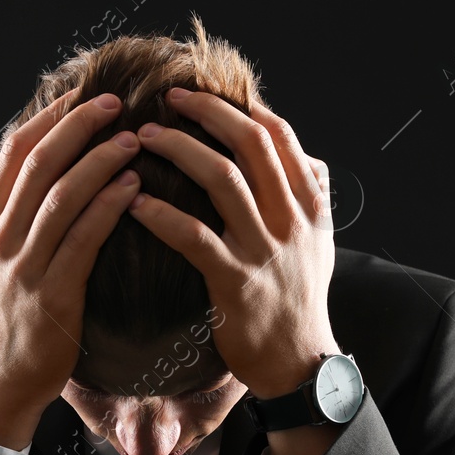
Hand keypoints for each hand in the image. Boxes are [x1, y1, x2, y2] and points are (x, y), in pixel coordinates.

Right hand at [0, 89, 143, 449]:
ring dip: (98, 162)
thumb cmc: (3, 314)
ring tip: (133, 139)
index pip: (13, 152)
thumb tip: (8, 161)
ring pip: (59, 197)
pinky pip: (82, 240)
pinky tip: (133, 188)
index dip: (49, 118)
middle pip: (36, 164)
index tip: (82, 94)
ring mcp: (21, 266)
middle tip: (113, 102)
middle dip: (76, 127)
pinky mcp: (50, 295)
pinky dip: (107, 208)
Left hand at [126, 89, 338, 399]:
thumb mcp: (320, 244)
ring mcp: (265, 249)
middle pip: (251, 143)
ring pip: (222, 179)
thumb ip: (314, 198)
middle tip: (168, 97)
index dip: (241, 107)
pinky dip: (161, 215)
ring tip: (144, 137)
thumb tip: (309, 158)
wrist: (300, 363)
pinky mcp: (236, 282)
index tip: (205, 91)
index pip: (279, 136)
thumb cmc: (301, 301)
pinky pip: (194, 237)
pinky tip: (134, 202)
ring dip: (180, 150)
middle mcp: (291, 219)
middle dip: (207, 112)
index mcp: (310, 205)